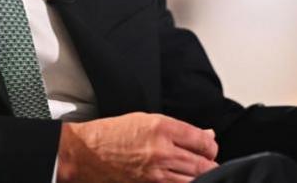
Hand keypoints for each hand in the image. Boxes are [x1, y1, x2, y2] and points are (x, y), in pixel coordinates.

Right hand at [57, 112, 218, 182]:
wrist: (86, 154)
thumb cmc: (113, 134)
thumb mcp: (147, 120)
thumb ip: (180, 129)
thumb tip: (206, 136)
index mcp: (162, 128)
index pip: (204, 141)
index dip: (210, 146)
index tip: (207, 147)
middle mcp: (162, 152)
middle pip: (204, 164)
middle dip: (208, 163)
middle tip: (204, 161)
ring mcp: (156, 174)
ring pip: (195, 181)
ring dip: (198, 177)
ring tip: (192, 172)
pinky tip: (177, 178)